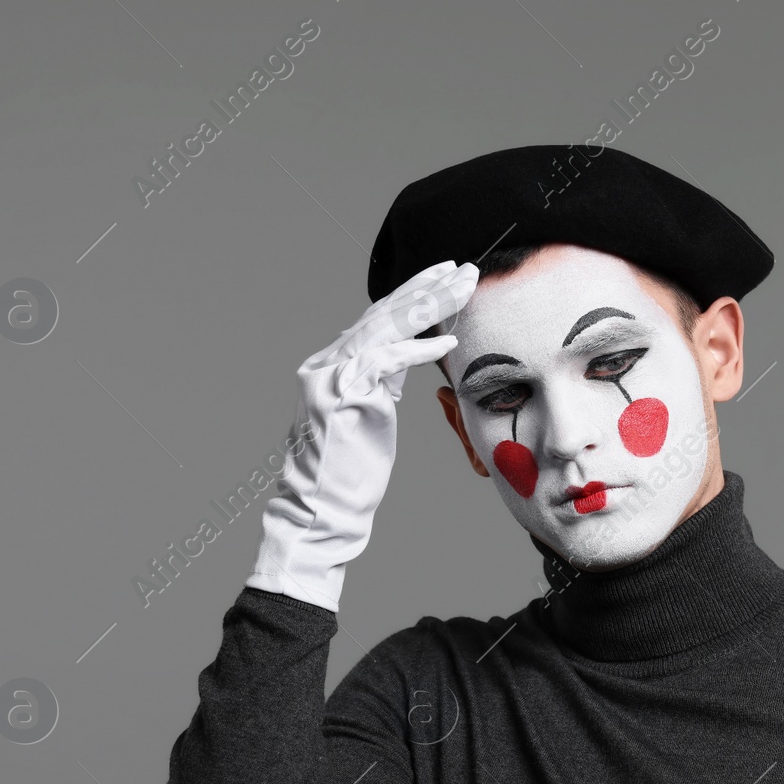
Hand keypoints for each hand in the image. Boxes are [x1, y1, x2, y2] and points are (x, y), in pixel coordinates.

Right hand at [246, 260, 477, 609]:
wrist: (321, 514)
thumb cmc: (350, 475)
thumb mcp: (371, 415)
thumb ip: (382, 382)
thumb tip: (408, 356)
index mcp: (334, 366)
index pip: (380, 319)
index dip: (415, 295)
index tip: (447, 278)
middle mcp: (327, 364)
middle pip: (383, 313)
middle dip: (426, 288)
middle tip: (463, 269)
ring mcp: (329, 377)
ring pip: (384, 325)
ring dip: (428, 304)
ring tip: (462, 287)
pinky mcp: (340, 395)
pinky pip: (384, 360)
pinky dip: (418, 350)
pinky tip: (447, 341)